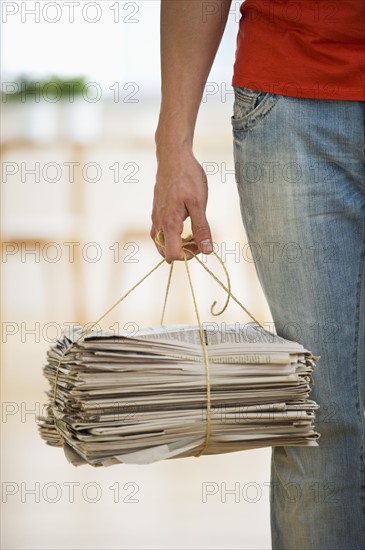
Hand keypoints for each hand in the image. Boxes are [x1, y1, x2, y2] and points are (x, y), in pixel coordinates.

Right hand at [151, 147, 212, 262]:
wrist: (173, 156)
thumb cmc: (187, 177)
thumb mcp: (199, 203)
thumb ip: (202, 229)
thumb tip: (207, 251)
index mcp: (169, 223)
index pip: (172, 254)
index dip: (188, 256)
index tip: (201, 245)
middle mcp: (158, 223)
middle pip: (165, 252)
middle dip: (183, 251)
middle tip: (199, 239)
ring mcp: (155, 217)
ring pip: (161, 243)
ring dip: (177, 244)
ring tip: (193, 232)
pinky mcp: (156, 211)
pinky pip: (160, 232)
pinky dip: (172, 235)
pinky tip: (184, 224)